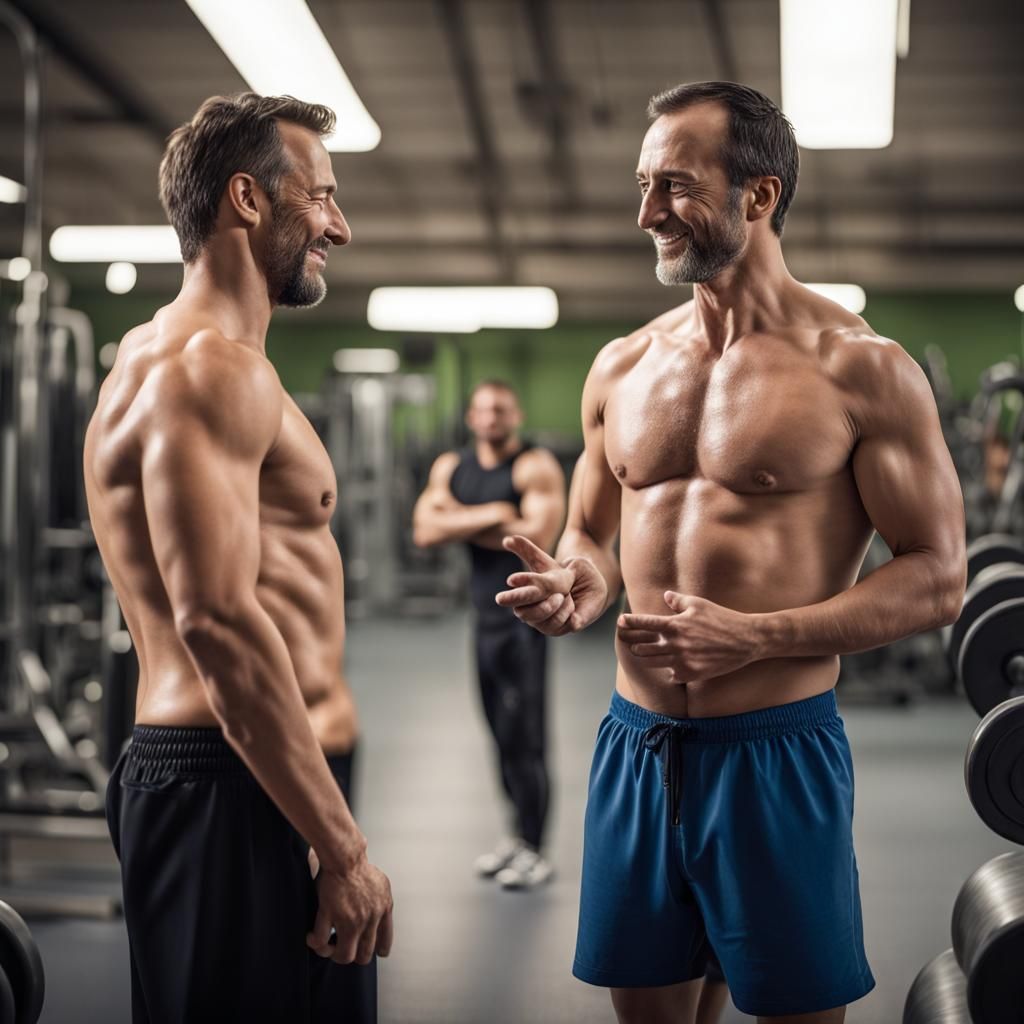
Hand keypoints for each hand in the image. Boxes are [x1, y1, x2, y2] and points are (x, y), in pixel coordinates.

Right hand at [306, 851, 393, 965]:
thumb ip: (381, 905)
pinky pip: (321, 941)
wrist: (346, 857)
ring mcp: (350, 920)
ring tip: (326, 946)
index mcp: (383, 910)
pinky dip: (315, 943)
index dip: (376, 951)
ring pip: (344, 956)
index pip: (384, 942)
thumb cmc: (360, 868)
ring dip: (333, 953)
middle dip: (351, 954)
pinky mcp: (331, 914)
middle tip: (342, 947)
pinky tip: (312, 937)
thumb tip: (379, 916)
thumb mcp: (381, 886)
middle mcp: (369, 919)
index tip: (370, 952)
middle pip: (363, 955)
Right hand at [494, 535, 607, 635]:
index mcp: (524, 593)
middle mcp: (528, 610)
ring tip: (566, 596)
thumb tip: (507, 539)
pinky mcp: (557, 630)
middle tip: (558, 595)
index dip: (516, 593)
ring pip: (543, 621)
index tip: (512, 580)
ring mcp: (541, 622)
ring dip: (557, 607)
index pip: (516, 595)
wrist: (588, 588)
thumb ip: (527, 550)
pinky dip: (569, 615)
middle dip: (541, 606)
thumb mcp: (547, 560)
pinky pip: (563, 626)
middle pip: (523, 613)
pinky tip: (573, 606)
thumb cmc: (564, 573)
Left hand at [616, 591, 763, 682]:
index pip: (643, 623)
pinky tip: (671, 666)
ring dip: (647, 658)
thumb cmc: (722, 618)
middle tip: (632, 641)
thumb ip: (678, 601)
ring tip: (645, 653)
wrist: (746, 640)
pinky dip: (669, 671)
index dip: (628, 622)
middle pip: (641, 648)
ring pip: (652, 663)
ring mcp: (682, 661)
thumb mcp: (699, 604)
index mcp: (675, 625)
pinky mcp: (691, 674)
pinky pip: (671, 675)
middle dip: (635, 644)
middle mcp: (675, 644)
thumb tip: (665, 596)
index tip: (621, 621)